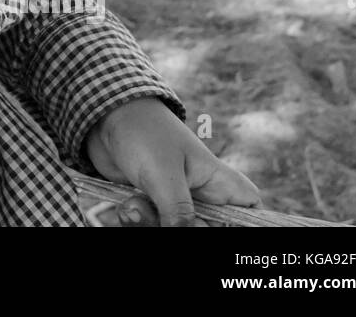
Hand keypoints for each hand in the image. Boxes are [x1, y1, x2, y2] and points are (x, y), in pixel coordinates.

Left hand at [84, 97, 261, 225]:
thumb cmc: (143, 133)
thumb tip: (185, 239)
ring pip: (173, 230)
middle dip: (179, 229)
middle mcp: (201, 196)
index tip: (210, 225)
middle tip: (160, 218)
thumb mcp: (164, 175)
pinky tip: (124, 208)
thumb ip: (179, 212)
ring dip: (148, 224)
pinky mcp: (151, 204)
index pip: (251, 212)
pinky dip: (135, 221)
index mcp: (220, 183)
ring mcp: (174, 201)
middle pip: (204, 230)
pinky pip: (148, 225)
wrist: (105, 116)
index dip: (240, 226)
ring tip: (131, 207)